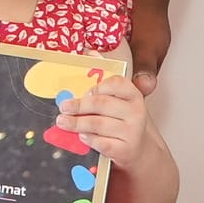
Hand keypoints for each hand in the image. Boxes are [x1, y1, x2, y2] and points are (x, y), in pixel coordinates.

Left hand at [67, 56, 151, 183]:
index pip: (115, 83)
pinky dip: (89, 139)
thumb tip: (89, 51)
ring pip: (99, 124)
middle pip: (102, 104)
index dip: (97, 86)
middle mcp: (136, 111)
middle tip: (63, 107)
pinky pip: (102, 143)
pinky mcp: (126, 150)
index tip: (84, 91)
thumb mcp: (119, 98)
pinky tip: (81, 137)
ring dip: (77, 123)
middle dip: (79, 105)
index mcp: (133, 94)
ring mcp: (132, 131)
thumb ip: (104, 76)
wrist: (140, 150)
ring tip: (63, 122)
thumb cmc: (124, 121)